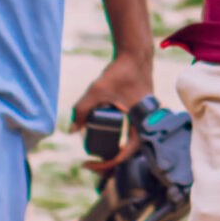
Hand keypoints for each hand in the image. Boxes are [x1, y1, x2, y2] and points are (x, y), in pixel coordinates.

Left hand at [69, 51, 155, 169]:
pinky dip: (121, 143)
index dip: (105, 164)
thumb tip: (72, 131)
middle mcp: (147, 124)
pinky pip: (134, 136)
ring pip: (132, 147)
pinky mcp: (143, 115)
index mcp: (140, 123)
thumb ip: (81, 110)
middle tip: (90, 164)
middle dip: (109, 164)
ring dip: (115, 154)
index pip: (124, 155)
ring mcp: (146, 120)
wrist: (135, 55)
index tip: (88, 164)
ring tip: (97, 156)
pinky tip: (109, 142)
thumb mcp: (96, 91)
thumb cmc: (119, 72)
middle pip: (129, 155)